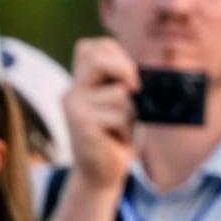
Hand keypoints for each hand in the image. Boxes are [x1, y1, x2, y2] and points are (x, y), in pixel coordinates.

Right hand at [66, 37, 140, 190]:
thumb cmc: (116, 135)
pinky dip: (127, 130)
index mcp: (80, 83)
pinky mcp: (81, 126)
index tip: (129, 74)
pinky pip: (119, 117)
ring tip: (122, 128)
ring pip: (119, 94)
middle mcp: (72, 92)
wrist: (101, 173)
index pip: (89, 47)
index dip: (115, 54)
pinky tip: (117, 140)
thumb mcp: (123, 104)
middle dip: (125, 69)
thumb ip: (126, 86)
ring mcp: (74, 108)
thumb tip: (149, 76)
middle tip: (136, 89)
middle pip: (97, 59)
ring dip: (132, 113)